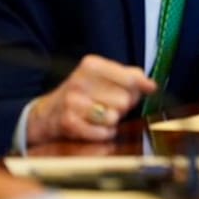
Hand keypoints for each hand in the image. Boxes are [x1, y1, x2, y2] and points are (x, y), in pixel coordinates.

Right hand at [26, 55, 157, 144]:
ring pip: (115, 117)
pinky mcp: (69, 123)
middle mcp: (79, 80)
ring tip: (100, 116)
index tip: (134, 92)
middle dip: (123, 107)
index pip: (132, 79)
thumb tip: (151, 86)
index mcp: (91, 65)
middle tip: (108, 105)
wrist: (46, 114)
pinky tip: (94, 127)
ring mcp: (72, 102)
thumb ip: (132, 77)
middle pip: (126, 100)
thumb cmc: (85, 94)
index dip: (137, 90)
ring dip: (112, 121)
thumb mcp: (105, 77)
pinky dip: (104, 133)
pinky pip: (104, 133)